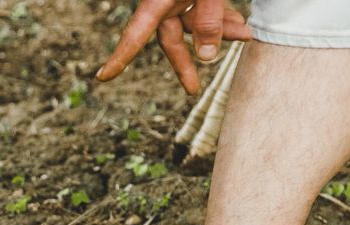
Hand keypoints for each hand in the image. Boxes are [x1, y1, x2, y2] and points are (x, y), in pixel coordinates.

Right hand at [97, 0, 252, 94]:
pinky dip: (221, 17)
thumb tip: (207, 58)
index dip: (120, 57)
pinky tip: (240, 24)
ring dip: (218, 31)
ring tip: (246, 35)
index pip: (135, 35)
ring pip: (193, 23)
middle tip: (193, 89)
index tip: (103, 76)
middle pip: (169, 37)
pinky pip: (203, 9)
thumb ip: (210, 20)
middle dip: (186, 60)